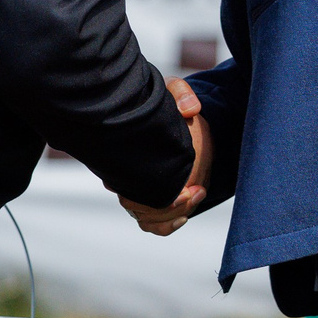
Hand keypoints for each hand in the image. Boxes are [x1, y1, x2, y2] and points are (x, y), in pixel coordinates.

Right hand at [117, 78, 210, 234]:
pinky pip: (152, 225)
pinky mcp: (151, 203)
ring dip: (172, 214)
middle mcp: (124, 176)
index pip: (120, 178)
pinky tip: (184, 216)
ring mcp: (136, 192)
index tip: (176, 180)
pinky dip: (166, 226)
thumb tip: (190, 109)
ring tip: (197, 194)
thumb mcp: (172, 92)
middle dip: (166, 204)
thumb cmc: (166, 107)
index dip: (142, 186)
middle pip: (134, 204)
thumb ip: (181, 94)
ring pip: (145, 218)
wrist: (177, 122)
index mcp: (124, 152)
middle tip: (194, 189)